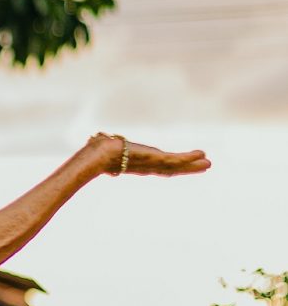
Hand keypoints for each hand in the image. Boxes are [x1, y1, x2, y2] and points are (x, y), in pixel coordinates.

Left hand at [87, 132, 210, 176]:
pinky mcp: (158, 159)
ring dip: (193, 165)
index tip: (180, 167)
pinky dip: (190, 157)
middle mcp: (148, 167)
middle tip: (205, 166)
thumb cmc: (99, 151)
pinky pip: (178, 159)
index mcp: (138, 164)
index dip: (171, 167)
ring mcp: (154, 164)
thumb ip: (105, 142)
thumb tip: (95, 137)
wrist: (100, 155)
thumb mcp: (107, 147)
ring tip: (209, 163)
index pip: (159, 167)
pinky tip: (202, 154)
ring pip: (178, 166)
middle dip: (188, 168)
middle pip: (172, 169)